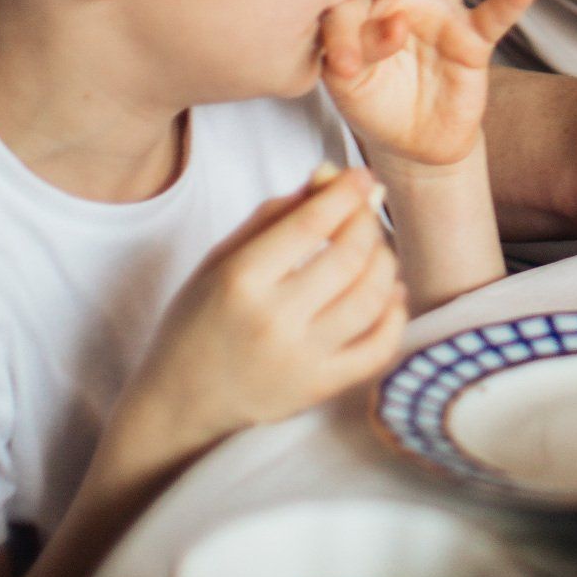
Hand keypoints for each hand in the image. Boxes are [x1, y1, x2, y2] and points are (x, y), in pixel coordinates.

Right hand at [118, 169, 406, 461]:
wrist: (181, 400)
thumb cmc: (199, 321)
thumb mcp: (220, 259)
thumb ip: (273, 216)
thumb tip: (328, 178)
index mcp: (241, 280)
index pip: (310, 224)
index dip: (346, 193)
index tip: (361, 176)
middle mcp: (273, 321)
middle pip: (350, 257)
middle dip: (368, 223)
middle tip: (366, 212)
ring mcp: (301, 359)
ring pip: (372, 299)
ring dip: (386, 264)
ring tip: (376, 252)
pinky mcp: (320, 389)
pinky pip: (379, 348)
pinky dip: (395, 315)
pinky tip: (389, 295)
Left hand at [320, 0, 538, 173]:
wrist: (412, 139)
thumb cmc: (373, 100)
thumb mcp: (347, 84)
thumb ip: (348, 54)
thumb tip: (375, 35)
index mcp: (364, 5)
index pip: (348, 3)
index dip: (345, 32)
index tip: (345, 66)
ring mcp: (441, 13)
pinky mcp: (474, 39)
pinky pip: (495, 14)